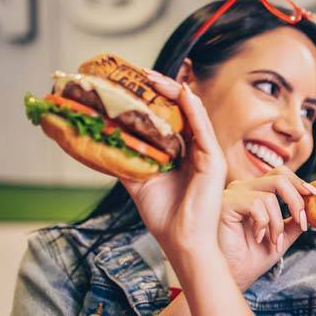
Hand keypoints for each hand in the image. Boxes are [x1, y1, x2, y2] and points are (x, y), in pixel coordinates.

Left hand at [121, 72, 225, 255]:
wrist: (182, 242)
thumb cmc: (166, 217)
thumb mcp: (139, 182)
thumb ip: (127, 161)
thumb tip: (102, 144)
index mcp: (181, 154)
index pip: (170, 118)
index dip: (156, 98)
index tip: (136, 82)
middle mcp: (196, 150)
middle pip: (180, 110)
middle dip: (162, 89)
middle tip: (141, 74)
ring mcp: (207, 154)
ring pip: (192, 113)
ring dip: (174, 92)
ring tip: (154, 78)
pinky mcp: (214, 161)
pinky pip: (202, 128)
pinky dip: (193, 109)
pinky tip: (182, 93)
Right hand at [219, 167, 315, 288]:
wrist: (232, 277)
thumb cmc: (251, 258)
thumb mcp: (283, 235)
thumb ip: (299, 218)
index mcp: (255, 191)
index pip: (283, 175)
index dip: (302, 184)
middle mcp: (243, 188)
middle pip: (280, 176)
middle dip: (297, 200)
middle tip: (303, 222)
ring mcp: (233, 194)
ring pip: (270, 194)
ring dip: (279, 223)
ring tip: (274, 241)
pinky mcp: (226, 204)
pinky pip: (256, 204)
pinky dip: (264, 223)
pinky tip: (258, 237)